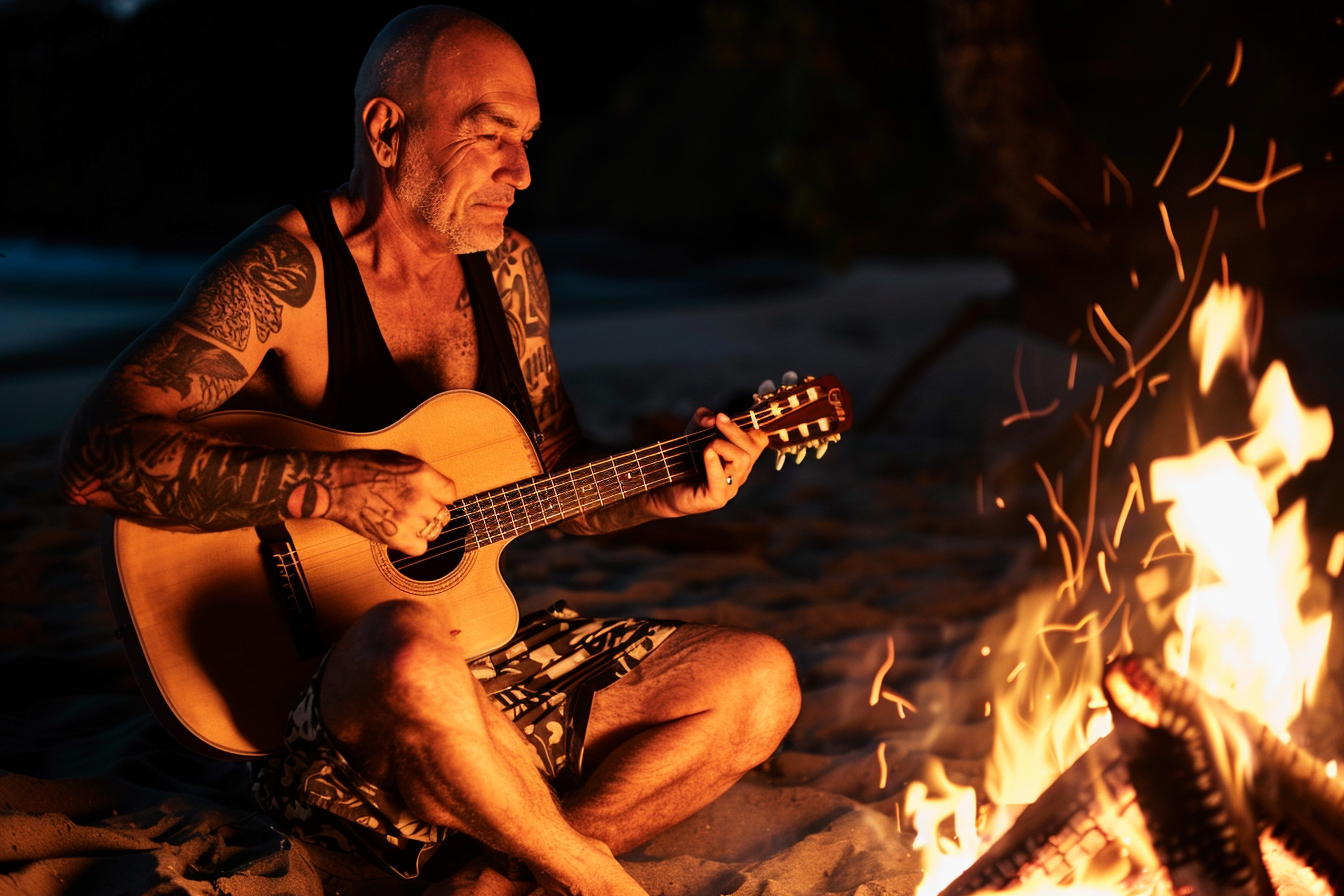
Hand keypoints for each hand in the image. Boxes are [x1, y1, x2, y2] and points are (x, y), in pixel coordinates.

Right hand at [320, 449, 457, 554]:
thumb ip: (420, 473)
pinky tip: (403, 535)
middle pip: (443, 514)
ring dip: (422, 529)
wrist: (333, 485)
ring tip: (406, 522)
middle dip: (432, 513)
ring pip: (433, 532)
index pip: (450, 492)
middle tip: (417, 511)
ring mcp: (409, 519)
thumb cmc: (358, 468)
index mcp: (422, 475)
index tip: (434, 498)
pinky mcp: (396, 538)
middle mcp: (420, 498)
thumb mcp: (397, 459)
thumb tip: (433, 484)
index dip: (441, 496)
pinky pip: (420, 548)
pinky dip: (413, 544)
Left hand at [646, 409, 767, 518]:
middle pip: (753, 448)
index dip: (749, 425)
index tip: (725, 417)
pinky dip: (714, 463)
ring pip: (743, 460)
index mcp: (741, 456)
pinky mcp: (716, 498)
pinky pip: (722, 480)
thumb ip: (703, 417)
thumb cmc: (685, 458)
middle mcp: (740, 472)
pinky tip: (706, 453)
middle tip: (718, 420)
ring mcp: (731, 487)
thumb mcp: (694, 430)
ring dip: (724, 445)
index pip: (760, 439)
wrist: (665, 487)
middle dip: (735, 430)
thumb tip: (712, 418)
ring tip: (707, 444)